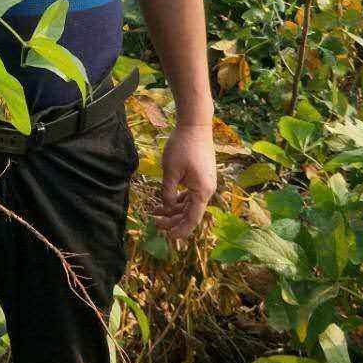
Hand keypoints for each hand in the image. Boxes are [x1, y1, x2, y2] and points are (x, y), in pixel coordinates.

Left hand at [152, 124, 217, 245]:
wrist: (195, 125)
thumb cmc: (182, 146)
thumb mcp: (170, 170)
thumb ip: (168, 192)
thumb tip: (166, 207)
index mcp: (202, 191)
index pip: (193, 219)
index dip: (181, 230)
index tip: (169, 237)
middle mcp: (207, 190)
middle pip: (190, 213)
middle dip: (173, 220)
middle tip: (155, 223)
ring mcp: (205, 183)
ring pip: (190, 204)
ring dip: (174, 210)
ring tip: (155, 212)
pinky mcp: (201, 177)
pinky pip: (190, 194)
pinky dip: (178, 199)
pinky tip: (165, 201)